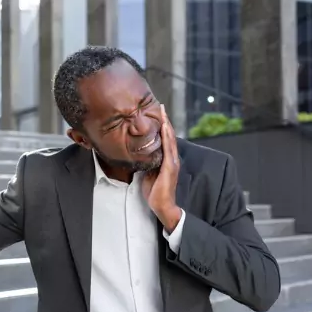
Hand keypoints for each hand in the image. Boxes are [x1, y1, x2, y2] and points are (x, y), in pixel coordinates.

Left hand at [142, 104, 181, 231]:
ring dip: (167, 125)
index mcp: (166, 159)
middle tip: (161, 106)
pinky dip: (167, 137)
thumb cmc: (155, 191)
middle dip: (165, 120)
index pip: (165, 139)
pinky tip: (164, 128)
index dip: (162, 125)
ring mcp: (172, 162)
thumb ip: (147, 161)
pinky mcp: (170, 167)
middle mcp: (172, 158)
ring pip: (170, 139)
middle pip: (168, 135)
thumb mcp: (148, 172)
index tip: (157, 112)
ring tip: (163, 112)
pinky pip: (169, 149)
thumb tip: (139, 153)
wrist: (162, 206)